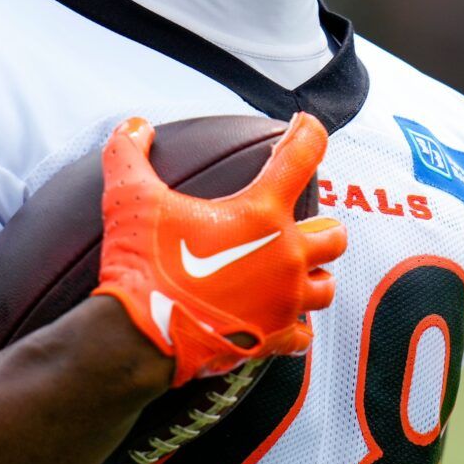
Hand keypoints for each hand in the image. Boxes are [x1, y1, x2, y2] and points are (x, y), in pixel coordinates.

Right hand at [93, 114, 346, 385]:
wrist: (136, 337)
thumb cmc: (140, 265)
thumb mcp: (129, 199)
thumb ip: (129, 153)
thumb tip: (134, 125)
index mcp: (260, 214)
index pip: (302, 156)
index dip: (309, 133)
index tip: (306, 126)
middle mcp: (285, 256)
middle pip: (334, 236)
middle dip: (323, 228)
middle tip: (304, 227)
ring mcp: (283, 301)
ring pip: (326, 287)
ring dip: (315, 278)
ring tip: (297, 274)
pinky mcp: (272, 338)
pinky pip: (303, 336)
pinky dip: (295, 329)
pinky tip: (281, 322)